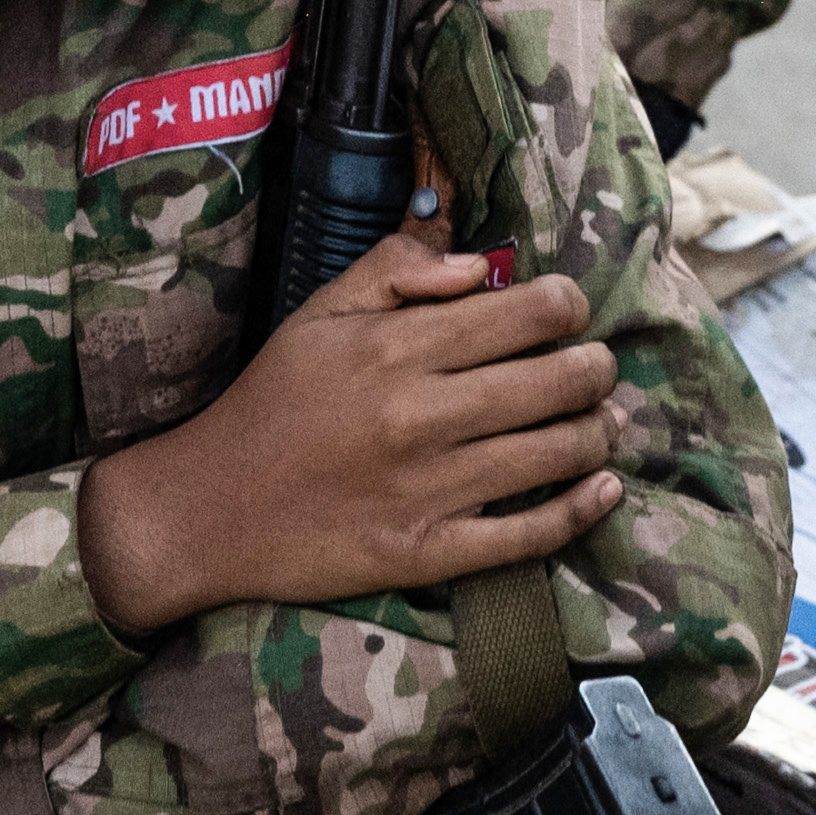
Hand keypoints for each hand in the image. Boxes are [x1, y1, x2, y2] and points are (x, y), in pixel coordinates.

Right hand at [78, 225, 626, 631]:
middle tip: (597, 367)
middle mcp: (421, 415)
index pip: (524, 312)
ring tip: (605, 420)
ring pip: (557, 453)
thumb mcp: (318, 313)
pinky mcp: (428, 552)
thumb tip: (476, 262)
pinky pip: (529, 535)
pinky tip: (604, 488)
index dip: (566, 304)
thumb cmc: (271, 401)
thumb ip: (395, 270)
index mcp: (396, 346)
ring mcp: (429, 489)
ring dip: (598, 431)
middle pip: (556, 380)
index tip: (567, 309)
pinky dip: (580, 509)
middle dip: (596, 367)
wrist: (210, 508)